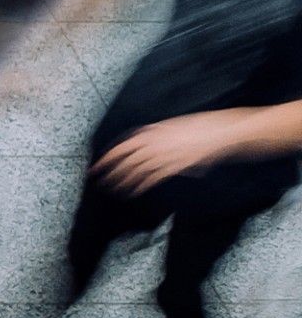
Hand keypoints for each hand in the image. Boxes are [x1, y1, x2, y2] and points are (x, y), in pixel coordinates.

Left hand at [99, 116, 235, 191]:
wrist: (220, 131)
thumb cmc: (199, 126)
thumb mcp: (172, 125)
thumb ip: (156, 133)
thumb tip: (146, 139)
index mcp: (152, 132)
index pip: (123, 146)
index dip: (108, 157)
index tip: (97, 165)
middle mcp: (155, 143)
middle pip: (127, 160)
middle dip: (111, 171)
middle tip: (98, 180)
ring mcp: (166, 155)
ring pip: (137, 170)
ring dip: (123, 181)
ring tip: (112, 189)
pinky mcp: (176, 166)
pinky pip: (154, 178)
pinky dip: (141, 186)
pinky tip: (133, 192)